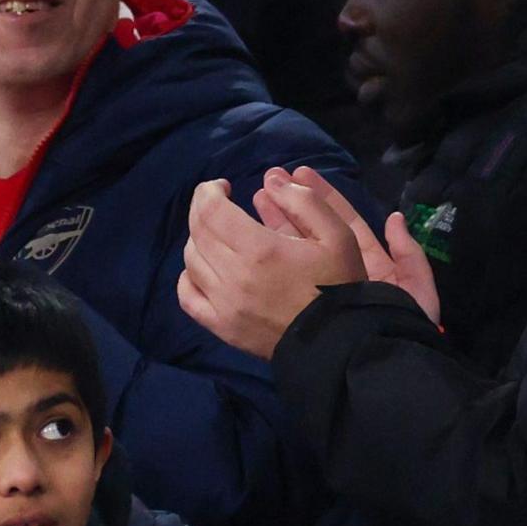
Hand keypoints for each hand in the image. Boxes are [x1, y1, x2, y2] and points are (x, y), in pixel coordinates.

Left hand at [178, 177, 364, 358]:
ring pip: (191, 259)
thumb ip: (304, 202)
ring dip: (198, 239)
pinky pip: (187, 296)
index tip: (223, 186)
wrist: (339, 344)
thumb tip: (271, 181)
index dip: (209, 191)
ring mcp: (223, 304)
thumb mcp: (337, 235)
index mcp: (260, 250)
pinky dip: (187, 276)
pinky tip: (202, 268)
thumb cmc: (339, 286)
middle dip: (202, 208)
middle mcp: (234, 275)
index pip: (211, 210)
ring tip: (217, 234)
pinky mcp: (221, 327)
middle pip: (198, 231)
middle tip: (217, 203)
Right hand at [256, 167, 441, 325]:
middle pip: (312, 232)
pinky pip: (282, 276)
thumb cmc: (401, 323)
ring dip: (276, 223)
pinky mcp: (298, 304)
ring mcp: (317, 287)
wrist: (382, 363)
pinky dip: (269, 256)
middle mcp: (338, 273)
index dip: (323, 197)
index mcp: (366, 266)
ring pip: (294, 250)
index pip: (342, 223)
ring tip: (256, 197)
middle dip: (290, 205)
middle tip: (268, 180)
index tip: (300, 173)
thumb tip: (396, 218)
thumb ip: (409, 254)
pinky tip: (251, 239)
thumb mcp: (415, 287)